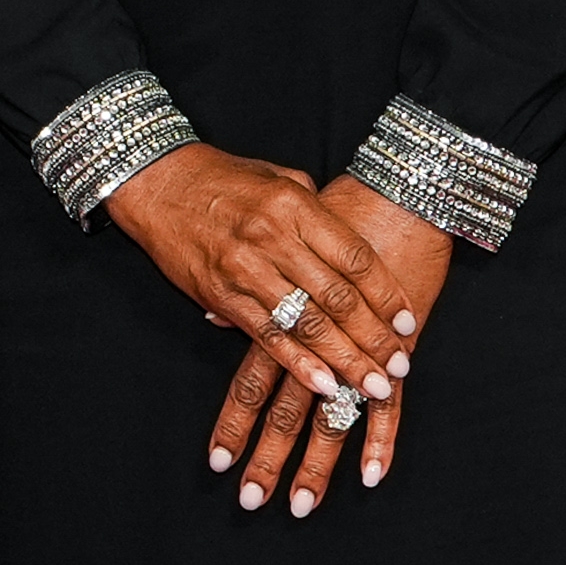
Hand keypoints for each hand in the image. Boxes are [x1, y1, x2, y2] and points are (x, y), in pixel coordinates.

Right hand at [100, 144, 421, 410]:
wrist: (156, 182)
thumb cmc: (221, 177)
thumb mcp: (276, 176)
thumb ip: (315, 211)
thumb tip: (349, 248)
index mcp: (294, 204)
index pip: (355, 257)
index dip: (386, 294)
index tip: (409, 323)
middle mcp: (273, 237)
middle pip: (337, 296)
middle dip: (374, 337)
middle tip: (401, 366)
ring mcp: (245, 269)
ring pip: (307, 323)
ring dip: (345, 360)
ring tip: (374, 388)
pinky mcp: (220, 295)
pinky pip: (267, 336)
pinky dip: (299, 364)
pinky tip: (324, 386)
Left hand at [206, 176, 453, 514]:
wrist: (402, 188)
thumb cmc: (336, 206)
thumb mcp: (276, 244)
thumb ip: (250, 282)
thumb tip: (214, 319)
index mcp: (279, 306)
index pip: (248, 378)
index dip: (234, 422)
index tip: (219, 462)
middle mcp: (314, 332)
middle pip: (285, 405)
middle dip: (268, 455)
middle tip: (253, 501)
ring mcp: (358, 342)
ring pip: (331, 411)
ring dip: (317, 463)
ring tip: (303, 504)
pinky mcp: (396, 344)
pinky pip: (389, 403)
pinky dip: (379, 440)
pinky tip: (372, 475)